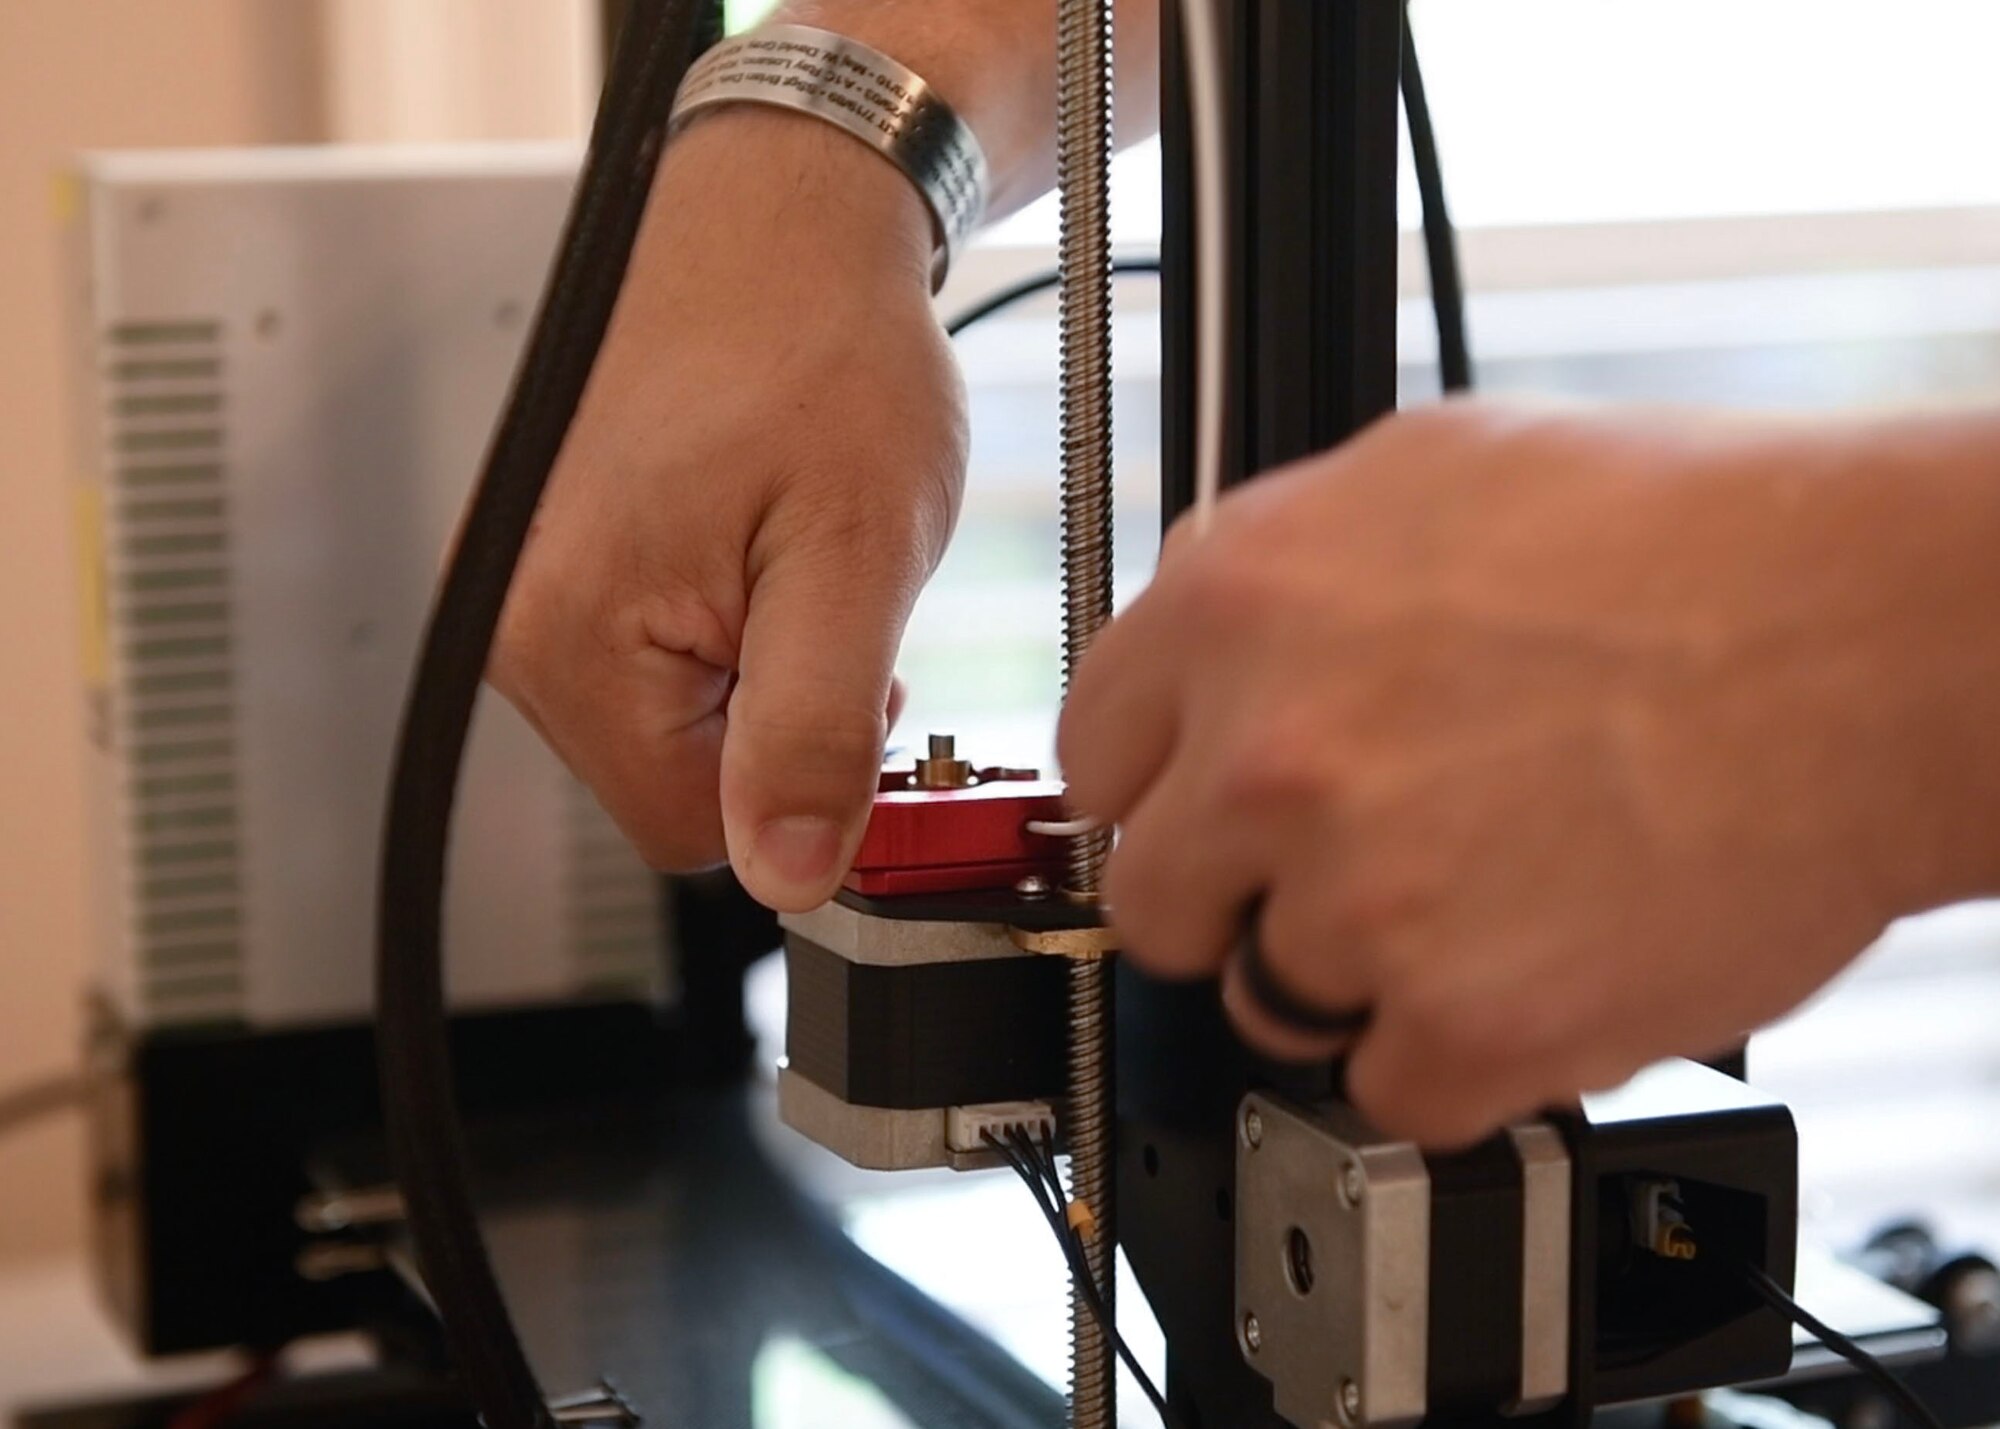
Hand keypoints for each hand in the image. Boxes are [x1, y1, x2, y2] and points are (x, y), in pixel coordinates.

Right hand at [491, 111, 966, 910]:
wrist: (784, 223)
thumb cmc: (821, 350)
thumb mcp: (856, 555)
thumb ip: (816, 730)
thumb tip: (786, 876)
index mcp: (567, 634)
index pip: (689, 834)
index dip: (798, 791)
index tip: (858, 700)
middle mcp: (514, 621)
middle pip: (674, 787)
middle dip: (777, 728)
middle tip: (832, 607)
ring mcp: (528, 589)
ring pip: (672, 731)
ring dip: (759, 680)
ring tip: (797, 561)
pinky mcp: (560, 564)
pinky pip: (654, 669)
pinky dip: (729, 639)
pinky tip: (761, 553)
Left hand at [1060, 401, 1999, 1145]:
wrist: (1870, 637)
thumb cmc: (1691, 541)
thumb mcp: (1432, 475)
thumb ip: (1277, 569)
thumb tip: (1210, 638)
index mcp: (1238, 604)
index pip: (1094, 757)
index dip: (1156, 795)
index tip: (1196, 819)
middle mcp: (1268, 752)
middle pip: (1154, 900)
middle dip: (1233, 898)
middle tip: (1345, 868)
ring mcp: (1354, 896)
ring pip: (1271, 998)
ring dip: (1356, 974)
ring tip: (1484, 894)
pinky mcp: (1462, 1022)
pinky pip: (1389, 1088)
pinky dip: (1458, 1055)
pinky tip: (1533, 963)